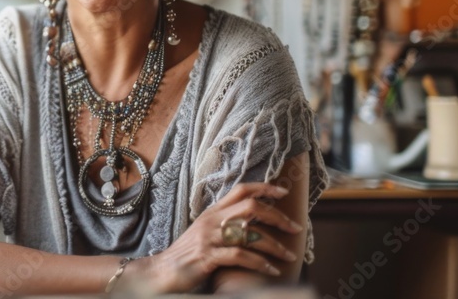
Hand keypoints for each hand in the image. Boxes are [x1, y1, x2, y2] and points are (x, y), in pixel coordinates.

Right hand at [147, 183, 302, 292]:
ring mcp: (209, 238)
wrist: (162, 271)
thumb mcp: (205, 233)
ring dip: (275, 245)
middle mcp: (211, 220)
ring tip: (289, 255)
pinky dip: (260, 263)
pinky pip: (241, 256)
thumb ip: (224, 225)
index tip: (283, 191)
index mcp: (212, 212)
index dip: (264, 187)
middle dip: (277, 216)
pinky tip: (272, 270)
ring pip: (250, 233)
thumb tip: (252, 224)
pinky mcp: (208, 256)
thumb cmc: (187, 254)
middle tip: (295, 228)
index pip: (240, 190)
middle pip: (251, 207)